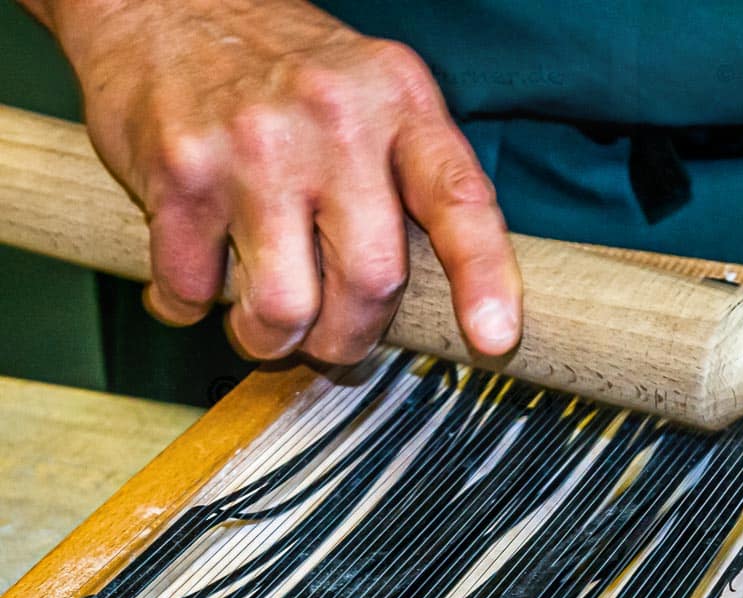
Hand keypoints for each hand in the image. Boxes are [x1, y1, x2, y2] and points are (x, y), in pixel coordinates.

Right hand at [53, 0, 520, 361]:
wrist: (167, 3)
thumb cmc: (284, 67)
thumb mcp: (375, 91)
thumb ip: (413, 176)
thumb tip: (440, 294)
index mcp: (400, 102)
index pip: (458, 199)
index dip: (484, 277)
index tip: (493, 338)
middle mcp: (335, 121)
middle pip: (369, 280)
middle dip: (349, 338)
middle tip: (333, 337)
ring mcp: (255, 147)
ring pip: (282, 307)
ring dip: (270, 338)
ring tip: (264, 320)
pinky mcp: (182, 172)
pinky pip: (192, 291)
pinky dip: (191, 306)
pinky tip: (199, 274)